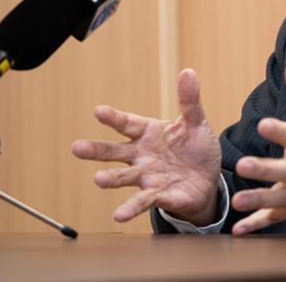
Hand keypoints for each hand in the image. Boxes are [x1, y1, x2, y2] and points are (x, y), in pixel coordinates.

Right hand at [71, 69, 221, 225]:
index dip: (114, 118)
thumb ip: (189, 101)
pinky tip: (119, 214)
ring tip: (98, 180)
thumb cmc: (196, 148)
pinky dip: (131, 208)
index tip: (99, 111)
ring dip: (111, 179)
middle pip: (115, 152)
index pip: (128, 123)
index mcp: (148, 133)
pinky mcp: (159, 195)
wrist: (208, 179)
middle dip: (96, 150)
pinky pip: (144, 201)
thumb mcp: (196, 122)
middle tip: (76, 148)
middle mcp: (141, 155)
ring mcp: (147, 176)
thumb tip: (188, 72)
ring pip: (124, 177)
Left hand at [230, 62, 285, 234]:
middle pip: (285, 170)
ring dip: (258, 200)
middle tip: (243, 166)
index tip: (263, 123)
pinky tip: (240, 230)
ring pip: (278, 198)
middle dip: (264, 170)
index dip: (280, 131)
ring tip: (238, 201)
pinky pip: (275, 218)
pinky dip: (258, 225)